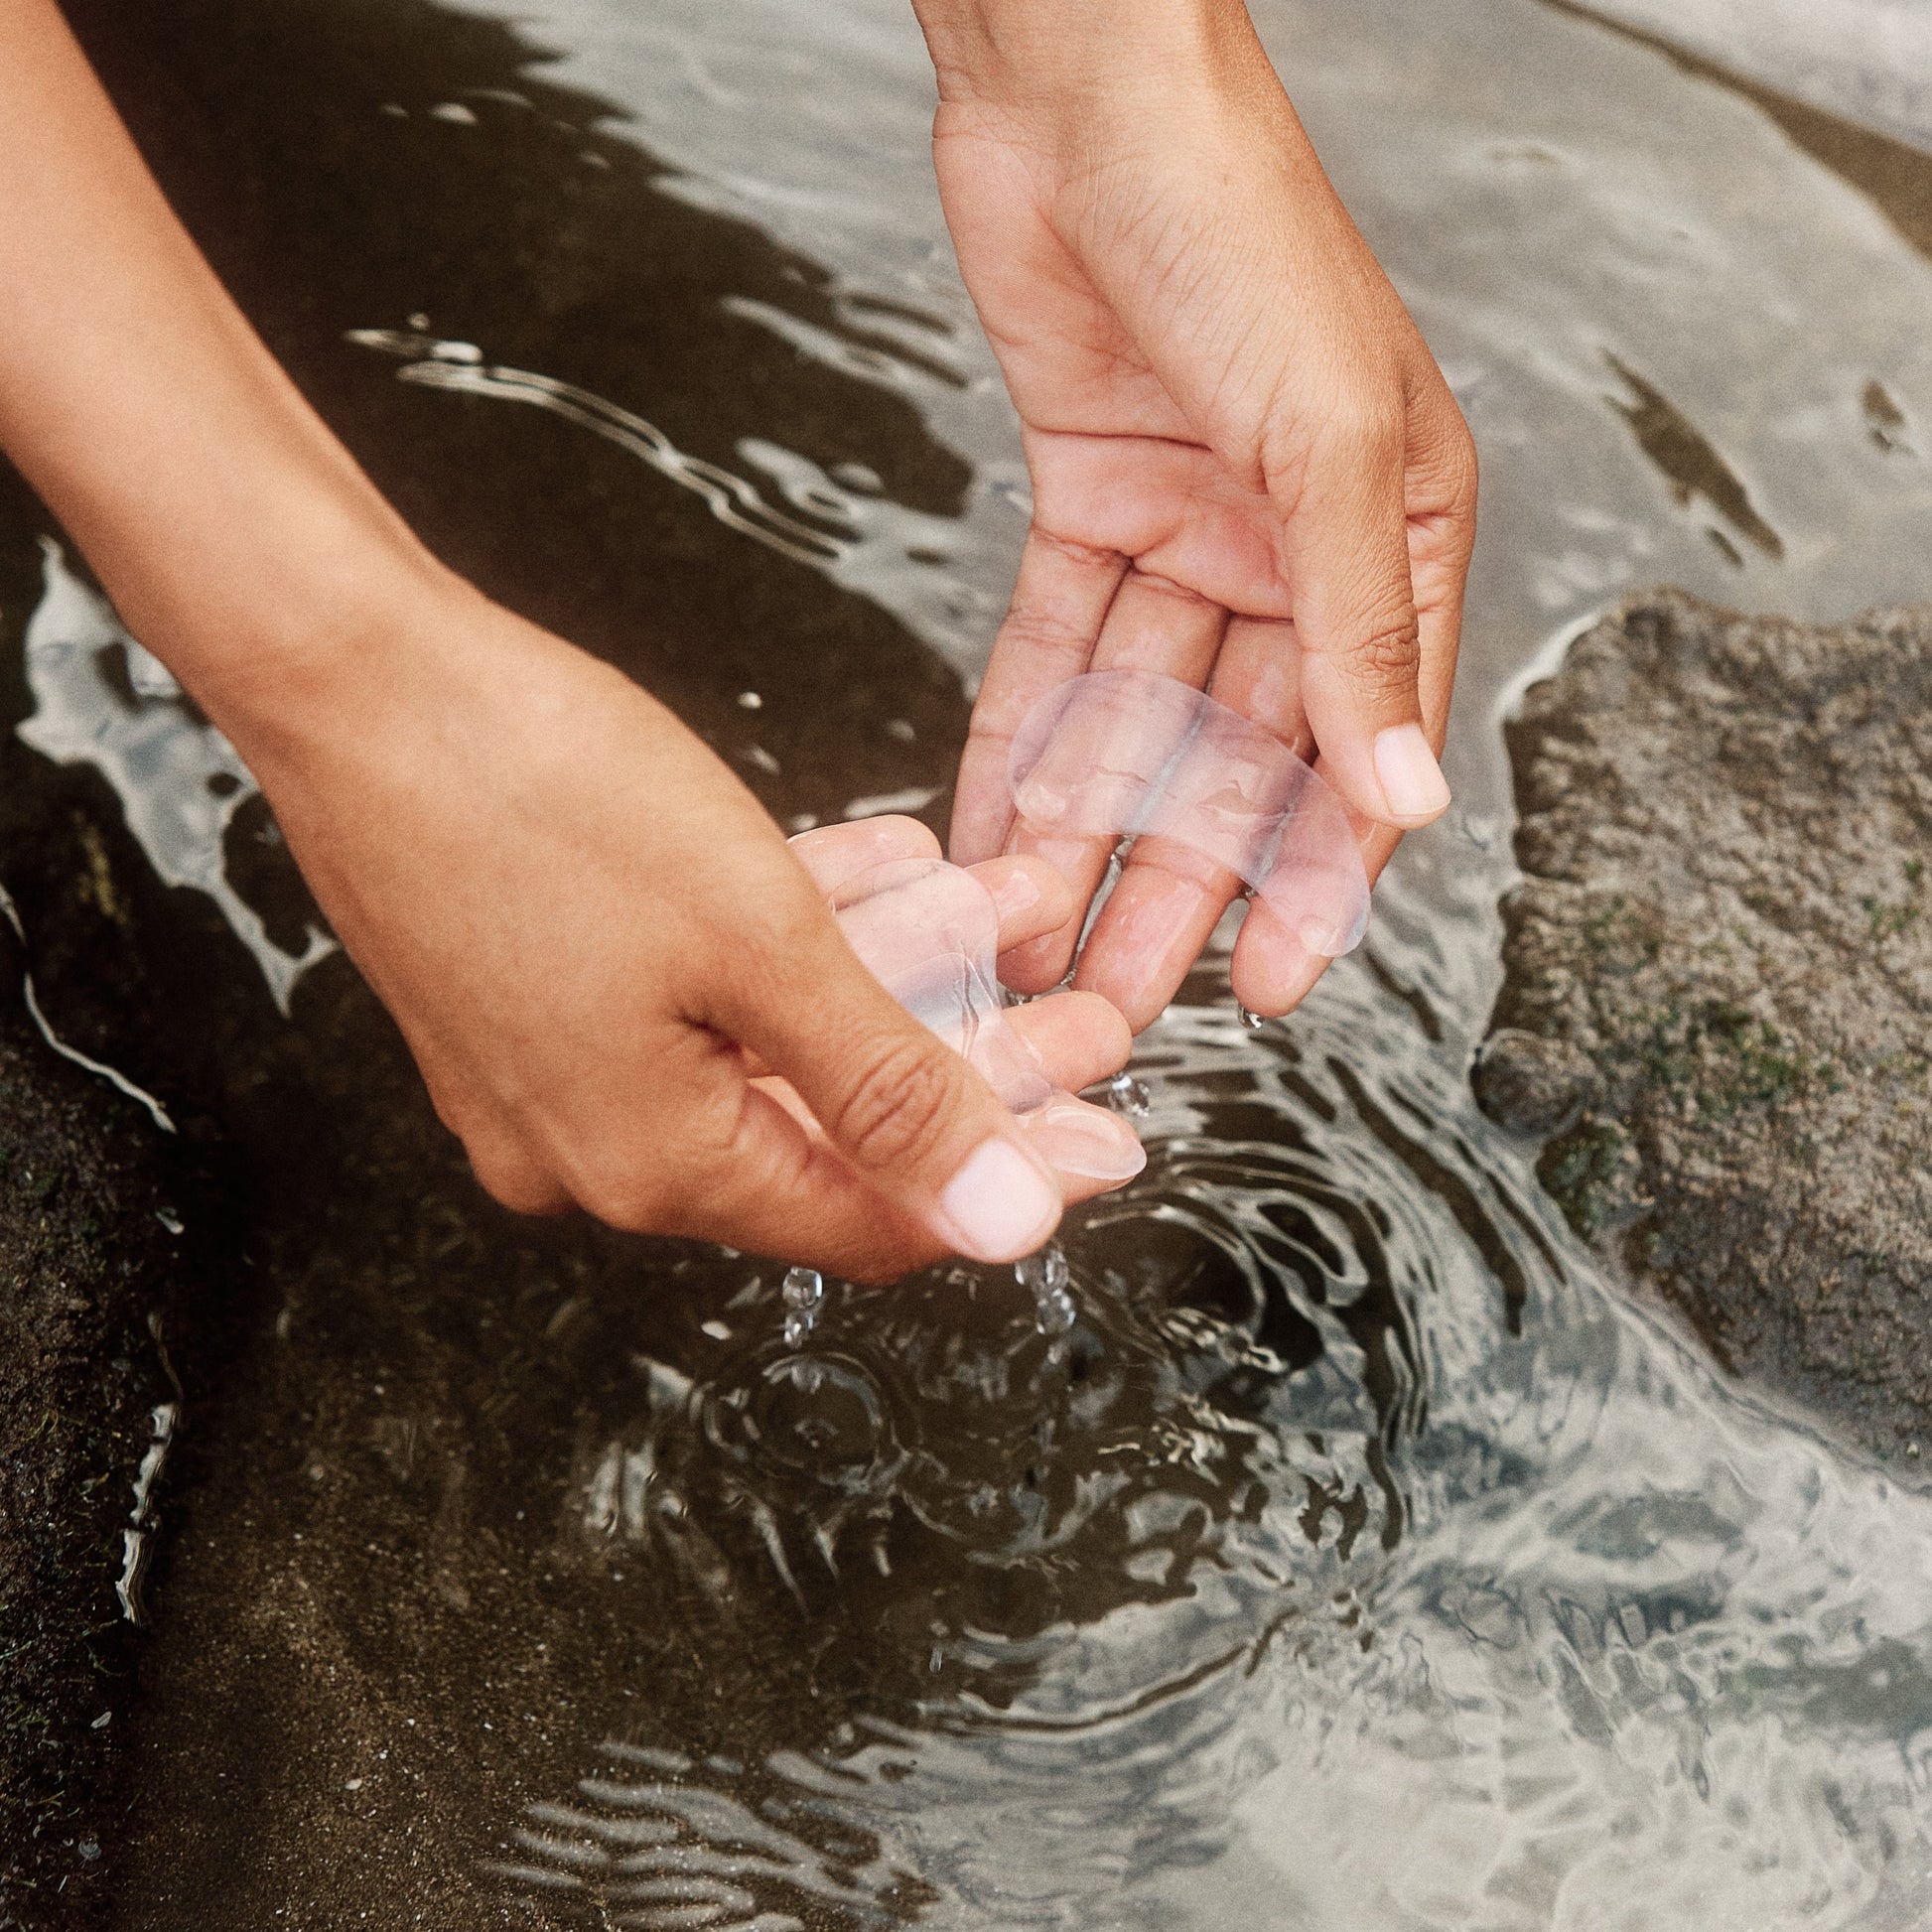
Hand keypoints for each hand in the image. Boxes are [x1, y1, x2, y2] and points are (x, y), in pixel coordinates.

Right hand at [233, 573, 1133, 1279]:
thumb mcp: (759, 945)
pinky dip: (797, 944)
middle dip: (972, 1059)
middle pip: (836, 1129)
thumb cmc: (539, 796)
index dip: (1003, 1174)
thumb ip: (892, 1089)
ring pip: (778, 1046)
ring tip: (1004, 911)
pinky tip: (889, 873)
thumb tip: (1007, 1224)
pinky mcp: (543, 995)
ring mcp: (559, 1075)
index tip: (1101, 1126)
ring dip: (897, 977)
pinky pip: (708, 994)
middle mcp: (598, 1149)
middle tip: (1084, 1014)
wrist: (357, 677)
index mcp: (653, 1165)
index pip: (876, 1216)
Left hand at [916, 0, 1475, 1028]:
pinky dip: (1021, 741)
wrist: (1080, 92)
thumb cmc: (1235, 223)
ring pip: (1135, 725)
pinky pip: (1053, 657)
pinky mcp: (1088, 511)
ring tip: (1036, 938)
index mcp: (1394, 534)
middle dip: (1176, 884)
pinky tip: (992, 830)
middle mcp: (1293, 548)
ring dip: (1086, 833)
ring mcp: (1188, 535)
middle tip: (1120, 999)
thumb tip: (1403, 800)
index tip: (1271, 986)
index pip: (1359, 747)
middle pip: (1234, 758)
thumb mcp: (1324, 439)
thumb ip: (1359, 626)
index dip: (1316, 878)